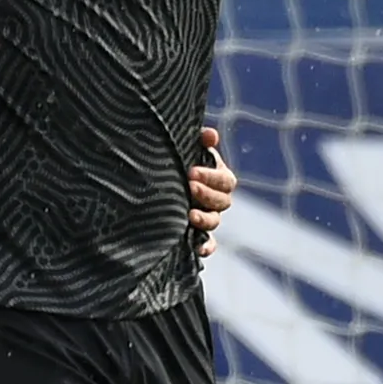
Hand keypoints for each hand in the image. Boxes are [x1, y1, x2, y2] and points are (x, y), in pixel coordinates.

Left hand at [188, 125, 237, 258]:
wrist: (157, 179)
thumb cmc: (177, 160)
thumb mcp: (187, 149)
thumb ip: (199, 142)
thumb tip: (210, 135)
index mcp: (219, 178)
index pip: (224, 180)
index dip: (211, 177)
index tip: (191, 172)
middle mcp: (217, 200)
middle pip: (222, 201)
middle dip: (206, 194)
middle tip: (189, 187)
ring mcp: (208, 218)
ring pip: (215, 222)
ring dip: (205, 219)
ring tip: (190, 215)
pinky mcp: (197, 235)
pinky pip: (208, 244)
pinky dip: (206, 247)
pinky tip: (198, 248)